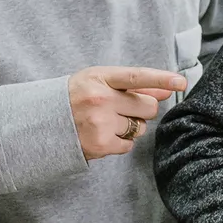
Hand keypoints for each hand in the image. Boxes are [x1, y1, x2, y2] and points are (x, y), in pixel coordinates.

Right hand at [68, 67, 184, 159]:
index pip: (137, 77)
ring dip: (131, 126)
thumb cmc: (76, 97)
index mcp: (99, 78)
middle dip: (142, 109)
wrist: (41, 123)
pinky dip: (120, 141)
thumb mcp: (100, 82)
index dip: (161, 78)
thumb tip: (168, 89)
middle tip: (122, 108)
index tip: (181, 81)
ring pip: (140, 127)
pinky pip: (129, 144)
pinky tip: (102, 134)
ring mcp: (100, 123)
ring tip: (107, 121)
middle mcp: (100, 99)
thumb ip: (135, 85)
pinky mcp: (100, 144)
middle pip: (147, 107)